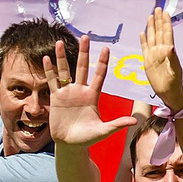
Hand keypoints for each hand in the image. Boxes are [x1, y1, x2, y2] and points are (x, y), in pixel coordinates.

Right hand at [45, 35, 134, 149]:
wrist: (70, 145)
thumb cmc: (88, 138)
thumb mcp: (103, 131)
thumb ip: (117, 124)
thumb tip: (135, 121)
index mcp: (92, 96)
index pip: (99, 75)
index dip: (102, 62)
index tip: (105, 48)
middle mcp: (80, 91)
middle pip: (82, 67)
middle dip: (84, 52)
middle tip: (85, 36)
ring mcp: (67, 93)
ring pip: (64, 71)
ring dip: (62, 57)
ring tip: (59, 42)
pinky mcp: (56, 98)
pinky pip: (52, 81)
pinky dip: (49, 70)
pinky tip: (47, 58)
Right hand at [139, 7, 182, 102]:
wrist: (168, 93)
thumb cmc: (174, 83)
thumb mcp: (175, 71)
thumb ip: (173, 58)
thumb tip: (170, 46)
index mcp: (168, 51)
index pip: (167, 33)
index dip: (166, 23)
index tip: (165, 12)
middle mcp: (161, 50)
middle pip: (159, 32)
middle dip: (158, 20)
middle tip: (158, 8)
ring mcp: (154, 55)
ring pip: (152, 37)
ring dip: (151, 27)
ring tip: (150, 16)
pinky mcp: (147, 61)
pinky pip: (144, 47)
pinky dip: (143, 40)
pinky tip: (142, 32)